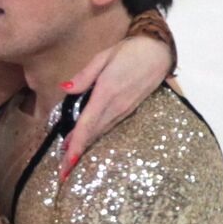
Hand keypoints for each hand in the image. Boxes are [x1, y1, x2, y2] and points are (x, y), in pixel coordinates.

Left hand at [59, 34, 173, 180]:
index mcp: (107, 93)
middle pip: (92, 134)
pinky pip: (108, 126)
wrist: (160, 51)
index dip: (76, 144)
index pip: (87, 124)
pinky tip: (84, 139)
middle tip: (62, 172)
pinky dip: (94, 136)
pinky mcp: (128, 109)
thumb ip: (84, 76)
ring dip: (84, 146)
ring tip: (68, 161)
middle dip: (76, 154)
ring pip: (99, 132)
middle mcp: (116, 106)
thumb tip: (65, 88)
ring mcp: (124, 109)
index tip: (68, 162)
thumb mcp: (103, 57)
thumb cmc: (129, 51)